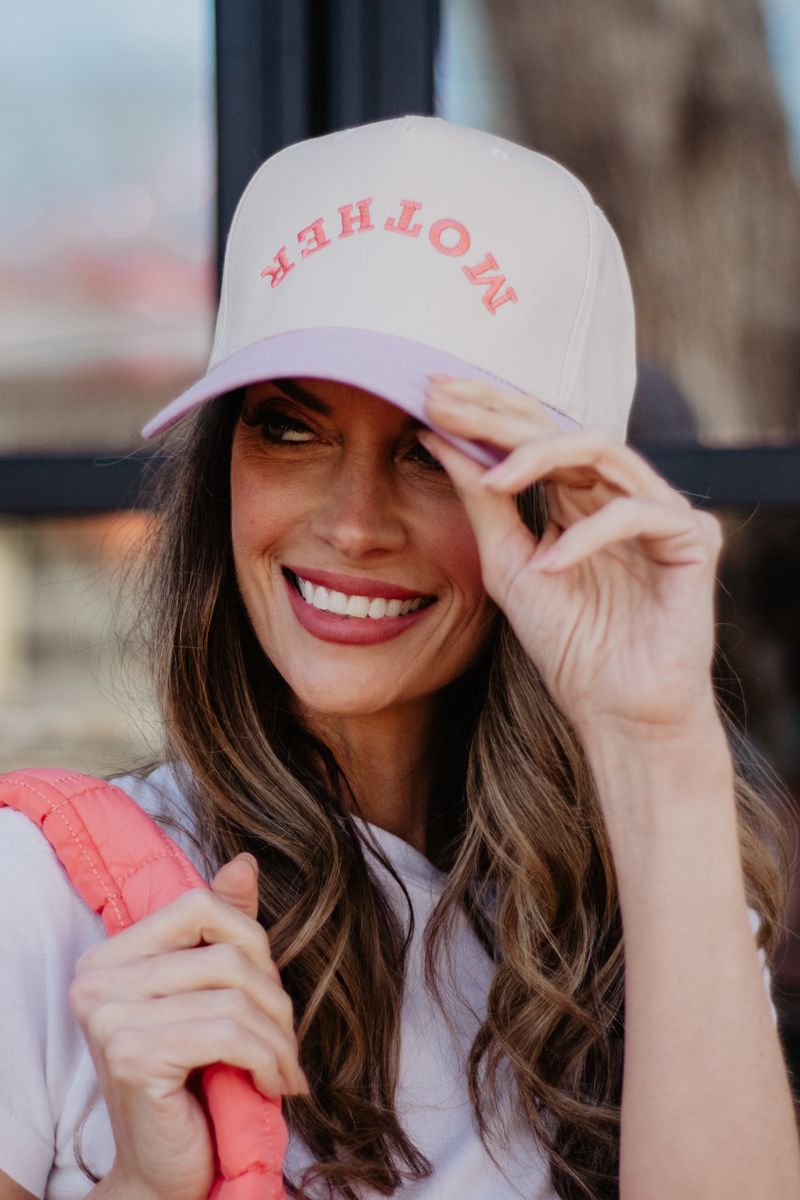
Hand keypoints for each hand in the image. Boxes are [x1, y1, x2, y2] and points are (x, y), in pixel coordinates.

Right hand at [69, 855, 306, 1199]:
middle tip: (286, 1039)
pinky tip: (276, 1084)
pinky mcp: (133, 1057)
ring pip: (235, 996)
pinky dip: (269, 1060)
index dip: (250, 938)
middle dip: (274, 998)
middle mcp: (97, 982)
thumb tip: (244, 863)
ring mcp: (109, 1018)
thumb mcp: (208, 998)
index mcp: (110, 958)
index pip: (197, 905)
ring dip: (278, 1037)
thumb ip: (223, 930)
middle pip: (225, 953)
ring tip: (286, 1067)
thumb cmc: (189, 1084)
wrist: (164, 1174)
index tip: (267, 985)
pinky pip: (230, 1035)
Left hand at [422, 379, 722, 741]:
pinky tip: (550, 566)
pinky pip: (638, 514)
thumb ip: (483, 504)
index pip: (533, 435)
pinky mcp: (694, 538)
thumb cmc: (570, 643)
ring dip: (541, 457)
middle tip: (445, 401)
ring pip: (602, 451)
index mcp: (580, 497)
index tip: (427, 395)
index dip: (484, 411)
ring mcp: (660, 509)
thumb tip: (439, 439)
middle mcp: (621, 491)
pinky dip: (589, 537)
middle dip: (500, 414)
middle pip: (562, 427)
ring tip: (493, 478)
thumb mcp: (509, 565)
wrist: (618, 710)